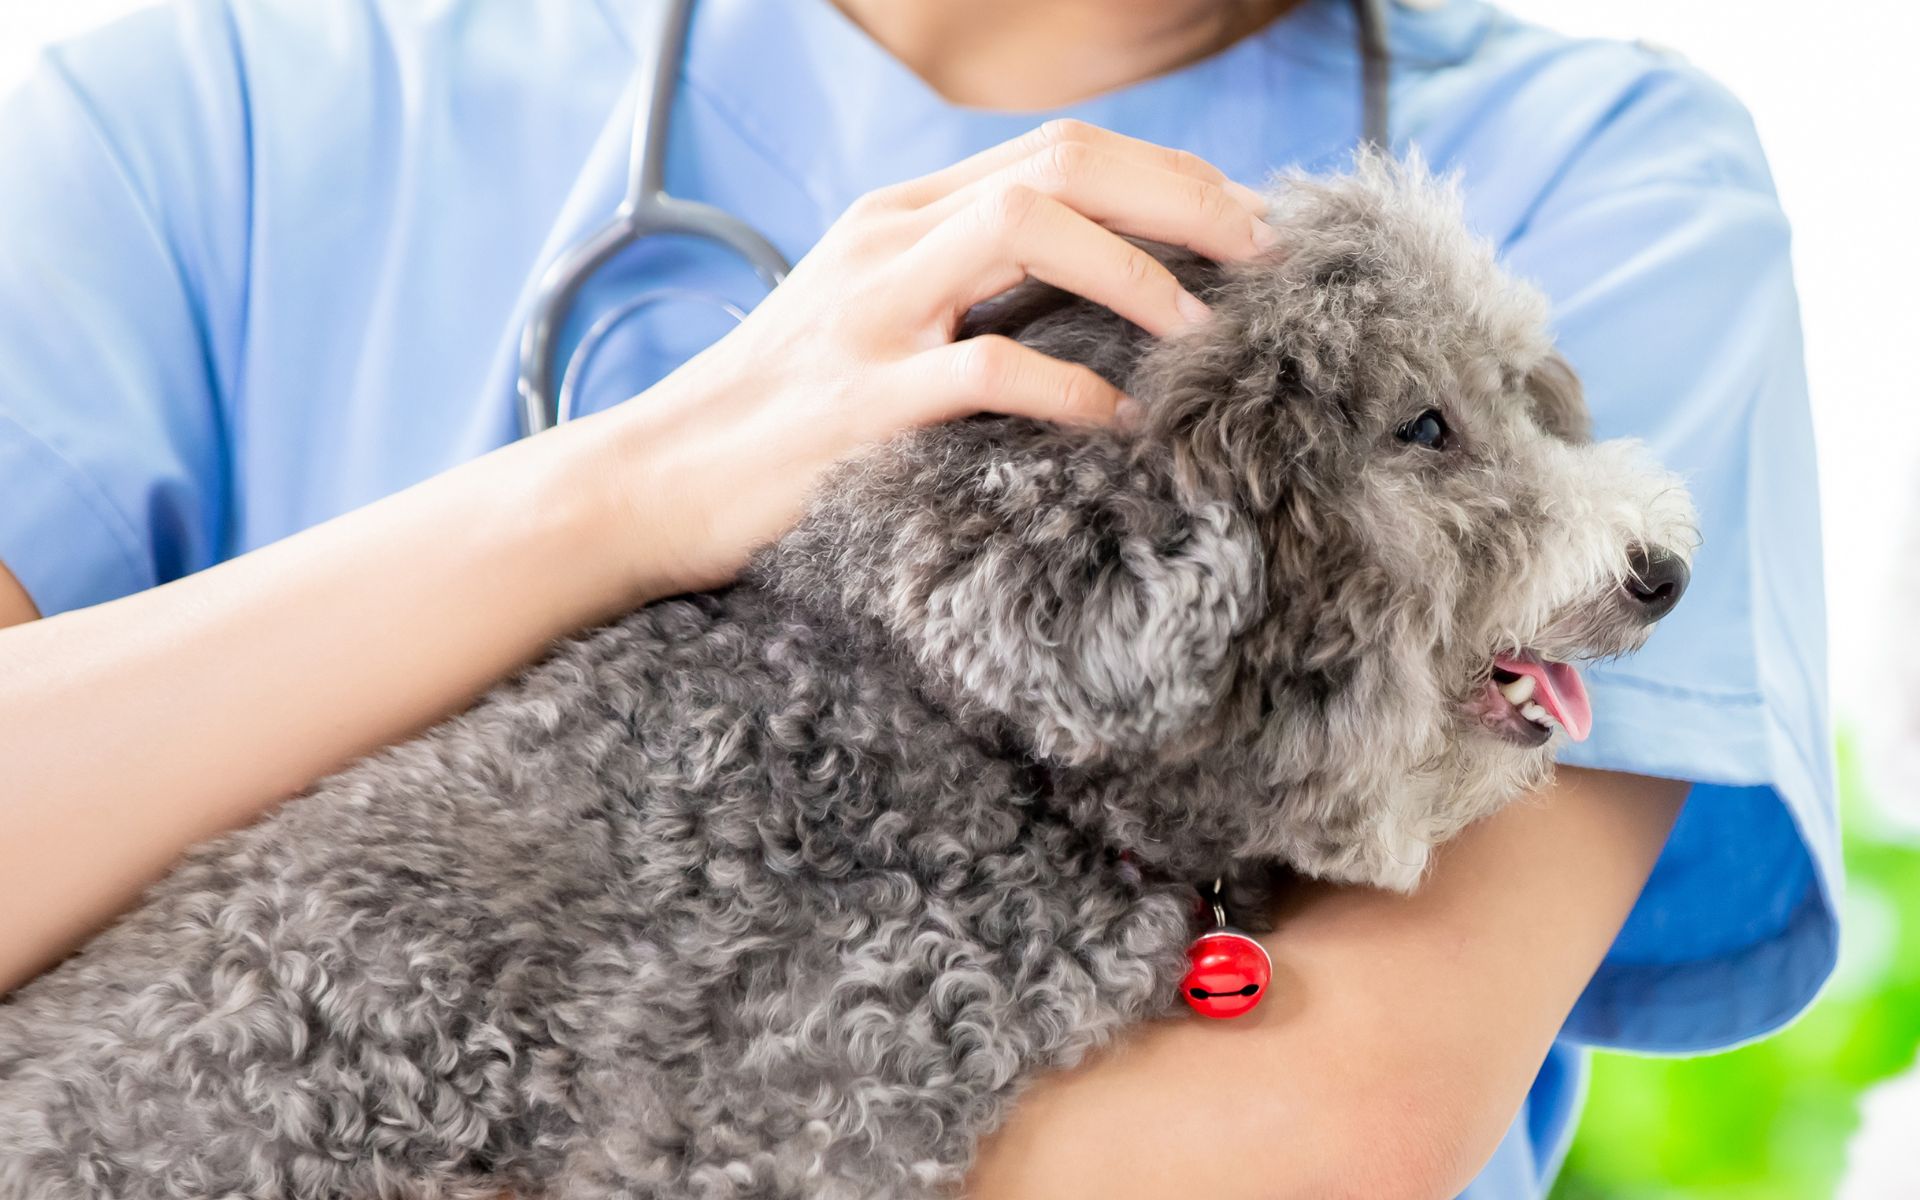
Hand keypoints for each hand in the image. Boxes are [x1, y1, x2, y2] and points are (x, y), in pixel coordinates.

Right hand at [585, 119, 1276, 599]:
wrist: (651, 481)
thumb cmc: (776, 414)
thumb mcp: (868, 320)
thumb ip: (963, 292)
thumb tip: (1091, 301)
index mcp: (899, 216)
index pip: (1055, 153)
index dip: (1167, 175)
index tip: (1243, 223)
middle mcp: (887, 240)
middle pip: (1058, 164)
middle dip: (1178, 196)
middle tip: (1262, 253)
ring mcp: (868, 313)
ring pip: (1023, 226)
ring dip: (1132, 269)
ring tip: (1199, 328)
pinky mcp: (856, 400)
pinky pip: (985, 368)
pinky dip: (1067, 388)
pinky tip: (1117, 420)